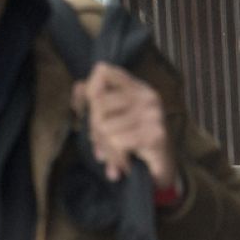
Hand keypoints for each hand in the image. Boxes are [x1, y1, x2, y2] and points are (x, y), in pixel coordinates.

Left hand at [71, 62, 178, 193]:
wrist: (161, 169)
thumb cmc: (132, 140)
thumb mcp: (112, 117)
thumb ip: (94, 100)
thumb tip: (78, 87)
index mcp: (135, 87)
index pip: (103, 71)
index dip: (87, 88)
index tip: (84, 108)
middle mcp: (146, 96)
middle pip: (97, 104)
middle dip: (93, 130)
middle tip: (101, 145)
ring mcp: (153, 114)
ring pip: (104, 127)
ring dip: (104, 147)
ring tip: (114, 156)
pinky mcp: (156, 134)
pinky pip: (117, 142)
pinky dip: (115, 157)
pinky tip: (123, 163)